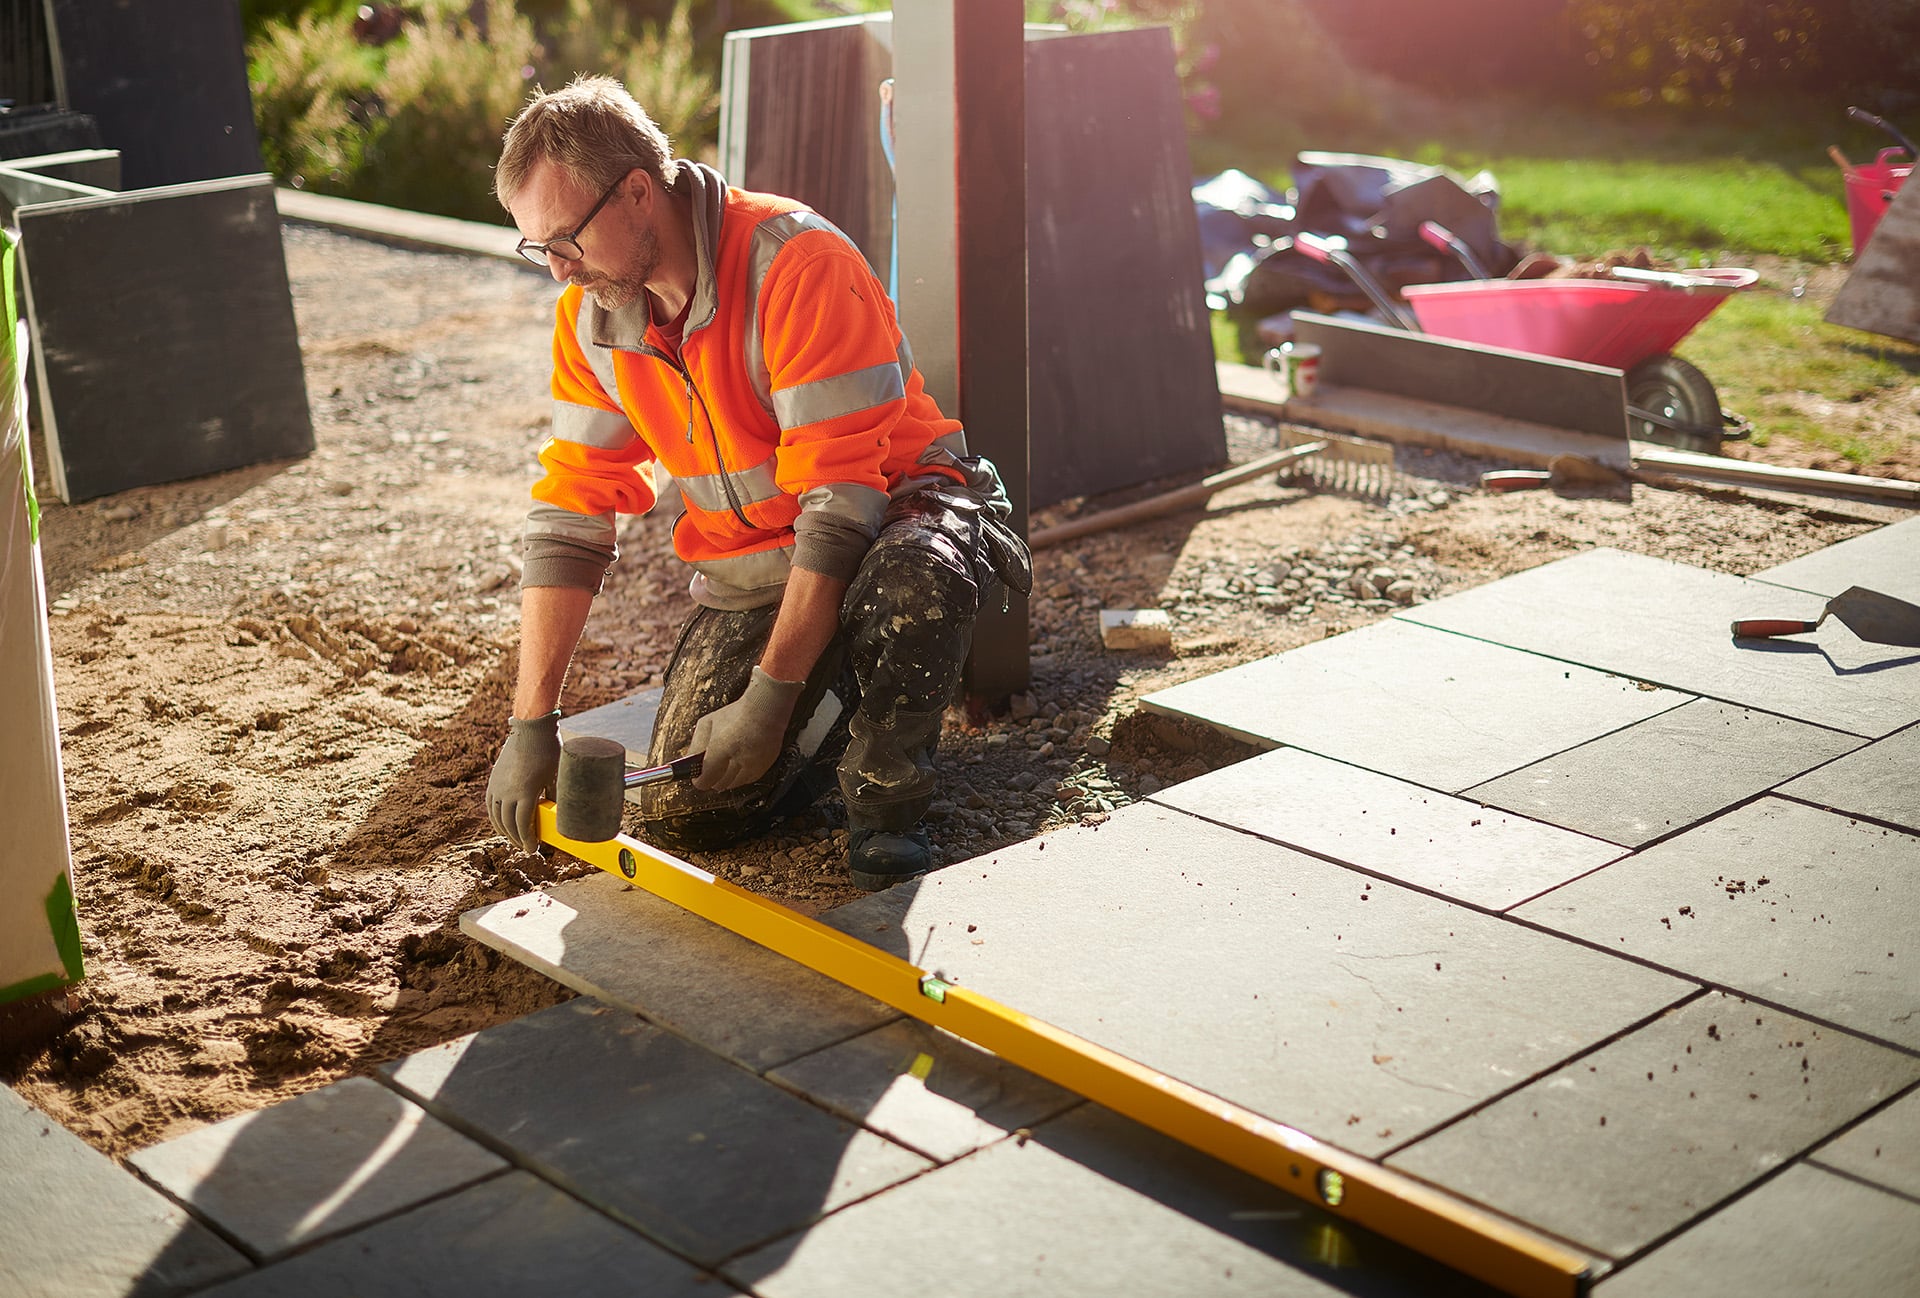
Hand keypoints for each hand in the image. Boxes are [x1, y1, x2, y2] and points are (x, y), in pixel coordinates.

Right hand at [485, 711, 560, 850]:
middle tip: (527, 848)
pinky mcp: (493, 780)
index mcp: (525, 793)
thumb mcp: (557, 777)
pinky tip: (502, 824)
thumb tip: (560, 815)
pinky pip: (491, 805)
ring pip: (497, 817)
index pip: (523, 826)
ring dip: (505, 831)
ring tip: (515, 839)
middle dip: (517, 839)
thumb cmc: (550, 752)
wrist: (532, 729)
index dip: (527, 841)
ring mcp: (498, 786)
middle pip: (509, 825)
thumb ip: (556, 798)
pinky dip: (495, 818)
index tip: (533, 850)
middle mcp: (508, 792)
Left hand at [690, 666, 803, 791]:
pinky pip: (749, 780)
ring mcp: (752, 764)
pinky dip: (742, 777)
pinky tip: (738, 767)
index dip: (700, 781)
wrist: (766, 708)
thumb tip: (690, 762)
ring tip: (725, 767)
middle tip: (710, 771)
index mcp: (720, 747)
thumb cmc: (736, 713)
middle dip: (713, 779)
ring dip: (727, 779)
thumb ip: (696, 745)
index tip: (698, 778)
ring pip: (735, 784)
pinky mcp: (765, 765)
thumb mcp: (707, 724)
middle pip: (720, 784)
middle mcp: (737, 759)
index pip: (706, 779)